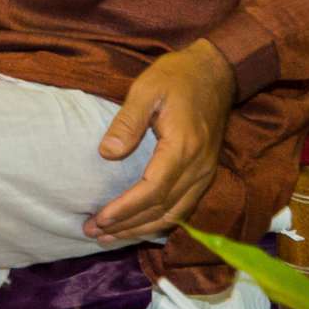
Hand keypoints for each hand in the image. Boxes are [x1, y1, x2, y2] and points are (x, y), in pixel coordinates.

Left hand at [84, 41, 235, 243]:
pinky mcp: (204, 173)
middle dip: (128, 226)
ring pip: (175, 214)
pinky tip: (138, 225)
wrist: (215, 73)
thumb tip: (107, 154)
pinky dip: (159, 221)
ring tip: (109, 236)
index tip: (100, 219)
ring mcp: (205, 173)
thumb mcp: (145, 90)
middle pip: (163, 210)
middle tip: (93, 233)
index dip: (126, 209)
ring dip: (142, 228)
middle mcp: (199, 168)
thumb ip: (127, 123)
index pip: (153, 191)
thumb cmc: (176, 77)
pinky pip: (183, 207)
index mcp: (183, 149)